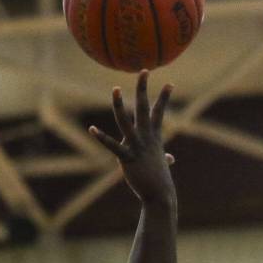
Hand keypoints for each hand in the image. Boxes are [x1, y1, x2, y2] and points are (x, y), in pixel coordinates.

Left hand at [89, 70, 174, 203]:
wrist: (159, 193)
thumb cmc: (159, 179)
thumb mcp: (162, 164)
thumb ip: (164, 158)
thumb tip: (170, 159)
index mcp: (154, 136)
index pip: (159, 112)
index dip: (165, 98)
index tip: (170, 83)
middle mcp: (146, 137)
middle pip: (144, 107)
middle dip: (143, 88)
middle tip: (143, 70)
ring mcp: (136, 145)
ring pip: (125, 120)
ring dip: (118, 104)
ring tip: (115, 89)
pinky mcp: (126, 157)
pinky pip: (112, 145)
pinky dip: (102, 138)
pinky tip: (92, 129)